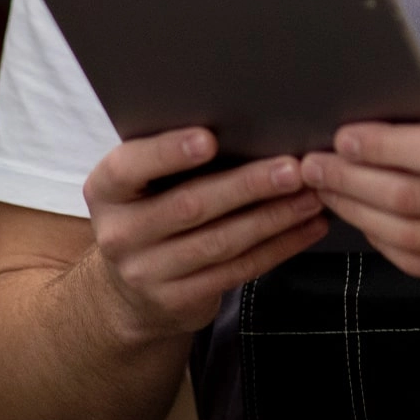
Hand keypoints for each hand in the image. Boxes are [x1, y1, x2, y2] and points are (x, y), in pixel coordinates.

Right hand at [83, 129, 327, 342]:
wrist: (130, 290)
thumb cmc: (152, 209)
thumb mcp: (145, 182)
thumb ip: (175, 156)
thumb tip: (249, 119)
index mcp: (107, 189)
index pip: (130, 167)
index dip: (168, 152)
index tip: (209, 138)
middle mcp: (120, 233)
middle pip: (190, 206)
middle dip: (248, 185)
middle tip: (293, 168)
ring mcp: (146, 273)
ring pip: (220, 242)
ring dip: (274, 217)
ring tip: (311, 195)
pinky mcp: (178, 300)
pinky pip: (237, 270)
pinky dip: (279, 246)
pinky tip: (307, 226)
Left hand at [300, 58, 419, 288]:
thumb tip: (417, 77)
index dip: (382, 145)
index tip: (342, 135)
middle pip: (411, 196)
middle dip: (352, 180)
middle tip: (314, 164)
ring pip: (409, 234)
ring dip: (358, 212)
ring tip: (328, 189)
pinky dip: (384, 241)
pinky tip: (364, 218)